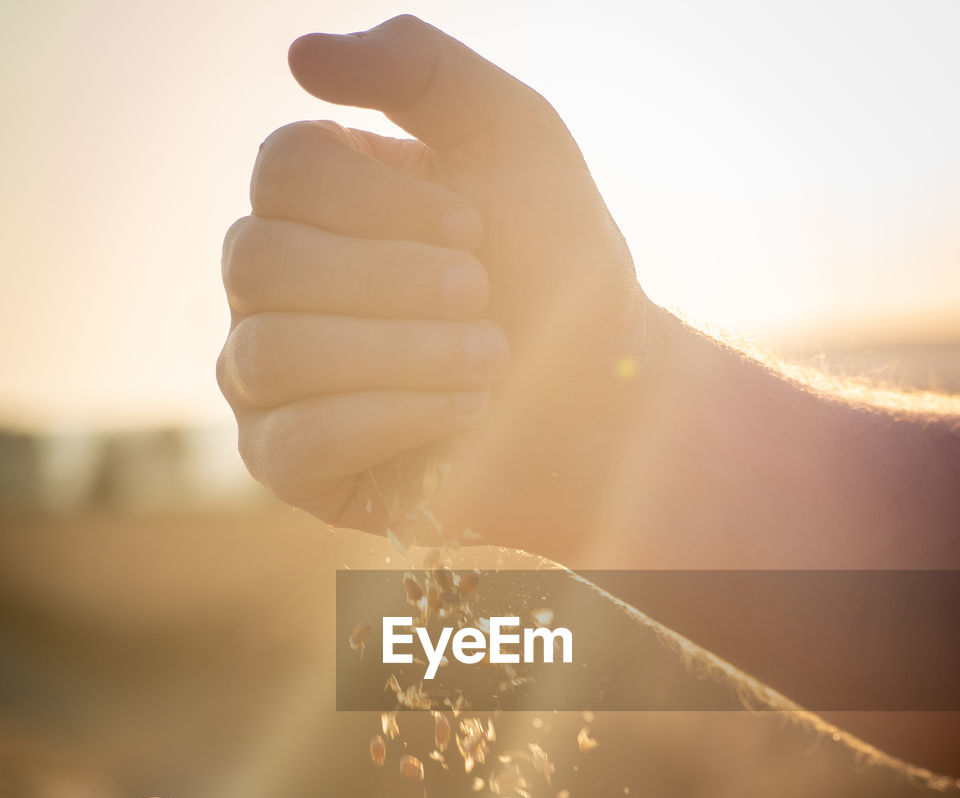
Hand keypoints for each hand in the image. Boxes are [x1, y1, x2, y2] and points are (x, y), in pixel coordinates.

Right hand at [217, 16, 649, 562]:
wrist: (601, 396)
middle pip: (259, 263)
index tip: (474, 227)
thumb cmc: (557, 271)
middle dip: (393, 282)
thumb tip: (299, 56)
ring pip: (273, 353)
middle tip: (483, 296)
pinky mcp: (284, 463)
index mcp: (312, 203)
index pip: (280, 171)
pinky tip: (464, 412)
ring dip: (403, 353)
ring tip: (490, 359)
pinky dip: (393, 419)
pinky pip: (295, 440)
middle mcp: (269, 288)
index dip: (380, 202)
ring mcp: (264, 378)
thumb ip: (420, 68)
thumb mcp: (513, 138)